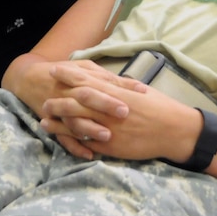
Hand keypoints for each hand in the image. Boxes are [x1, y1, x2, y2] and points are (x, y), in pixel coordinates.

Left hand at [40, 75, 201, 162]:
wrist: (174, 129)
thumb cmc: (159, 106)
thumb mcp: (137, 90)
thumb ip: (118, 85)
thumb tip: (105, 78)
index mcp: (115, 92)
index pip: (86, 80)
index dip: (68, 75)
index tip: (55, 69)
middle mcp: (108, 110)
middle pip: (75, 102)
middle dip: (57, 99)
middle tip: (42, 97)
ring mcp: (108, 128)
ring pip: (77, 123)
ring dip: (59, 121)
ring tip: (43, 119)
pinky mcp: (111, 146)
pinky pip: (87, 142)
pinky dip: (72, 140)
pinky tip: (61, 139)